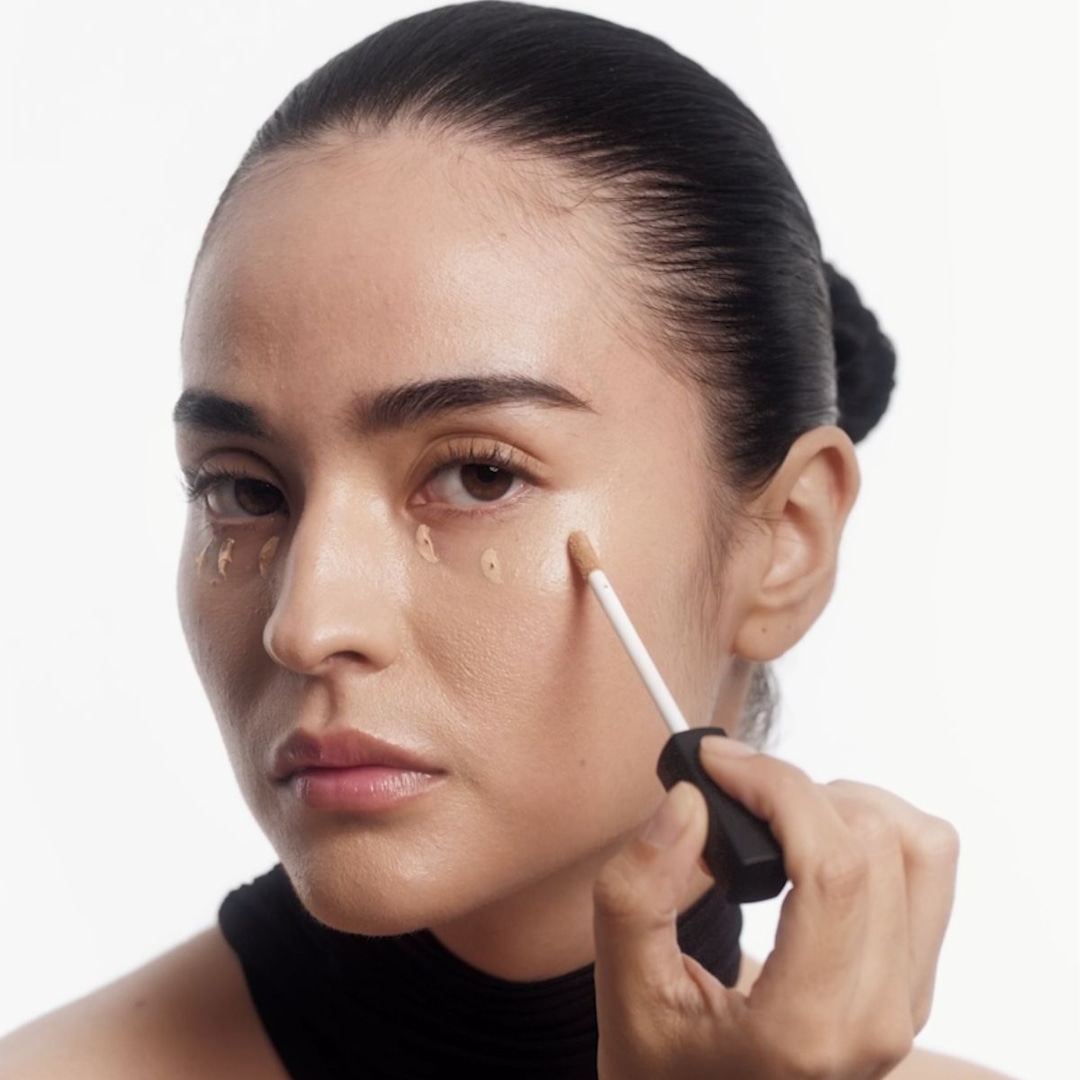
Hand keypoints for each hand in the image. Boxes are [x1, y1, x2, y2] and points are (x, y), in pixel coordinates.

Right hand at [592, 736, 959, 1079]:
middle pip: (878, 842)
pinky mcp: (913, 982)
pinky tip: (813, 845)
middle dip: (798, 790)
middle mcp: (877, 1016)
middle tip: (732, 794)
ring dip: (847, 805)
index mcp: (806, 1027)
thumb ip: (638, 891)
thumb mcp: (625, 992)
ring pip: (923, 845)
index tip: (715, 763)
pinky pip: (929, 869)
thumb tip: (689, 801)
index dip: (776, 786)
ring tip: (778, 820)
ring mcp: (906, 1001)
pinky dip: (875, 829)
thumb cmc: (668, 1070)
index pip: (833, 864)